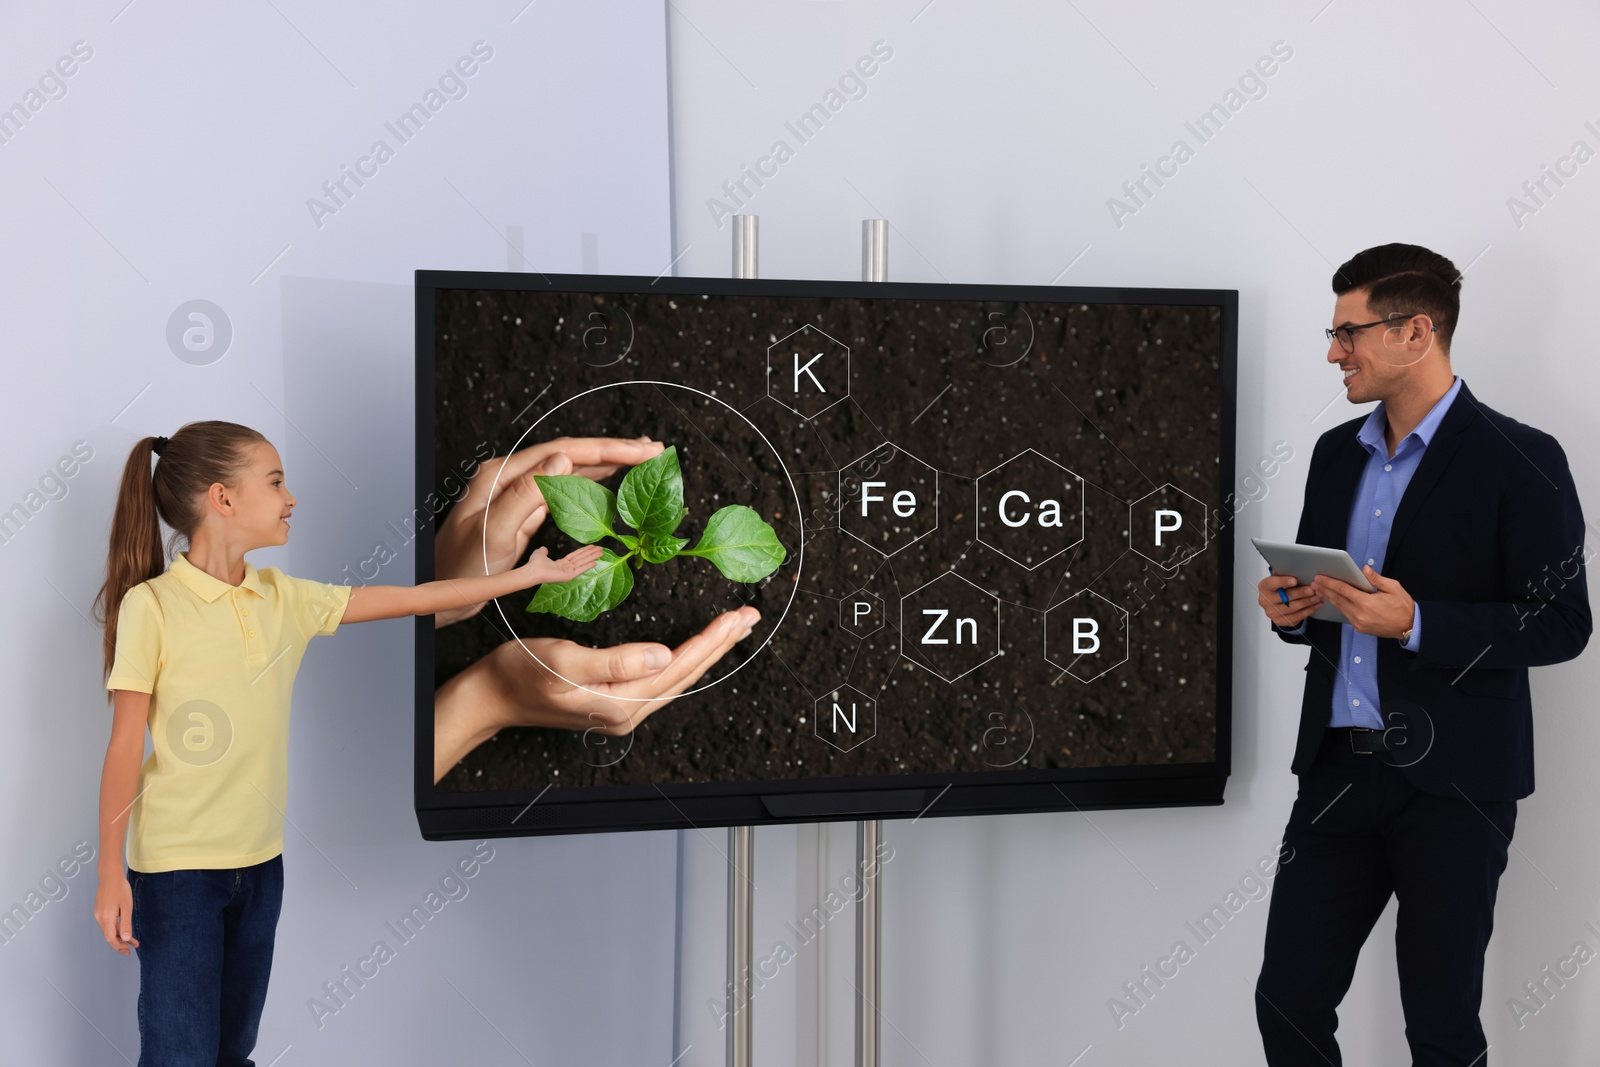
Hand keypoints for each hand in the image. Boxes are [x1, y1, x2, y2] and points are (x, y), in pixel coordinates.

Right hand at [93, 872, 138, 955]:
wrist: (110, 876)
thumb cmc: (120, 889)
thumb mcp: (127, 906)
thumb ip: (125, 923)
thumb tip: (126, 938)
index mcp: (106, 918)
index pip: (111, 938)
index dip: (119, 946)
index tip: (128, 952)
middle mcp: (100, 918)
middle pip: (109, 936)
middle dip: (120, 944)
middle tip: (131, 949)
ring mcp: (98, 914)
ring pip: (108, 929)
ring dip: (119, 935)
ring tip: (132, 940)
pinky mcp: (100, 910)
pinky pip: (107, 923)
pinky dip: (115, 928)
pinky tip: (123, 928)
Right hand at [432, 606, 759, 781]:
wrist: (490, 695)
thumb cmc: (519, 675)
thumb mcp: (565, 662)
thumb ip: (616, 662)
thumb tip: (663, 655)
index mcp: (620, 704)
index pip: (678, 667)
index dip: (711, 641)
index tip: (737, 617)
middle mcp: (628, 711)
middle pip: (685, 674)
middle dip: (720, 644)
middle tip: (749, 617)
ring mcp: (622, 708)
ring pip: (677, 676)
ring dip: (706, 651)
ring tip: (731, 628)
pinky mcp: (613, 699)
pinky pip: (661, 679)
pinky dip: (684, 658)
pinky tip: (693, 648)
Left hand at [434, 436, 663, 626]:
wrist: (441, 593)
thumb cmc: (461, 569)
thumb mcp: (494, 534)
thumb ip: (527, 495)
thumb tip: (563, 460)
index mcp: (502, 474)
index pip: (564, 451)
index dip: (606, 448)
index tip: (639, 451)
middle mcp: (511, 476)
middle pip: (571, 454)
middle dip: (613, 450)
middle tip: (652, 450)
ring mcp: (518, 492)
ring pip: (571, 469)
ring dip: (607, 462)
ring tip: (640, 458)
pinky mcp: (524, 509)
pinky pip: (564, 489)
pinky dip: (592, 481)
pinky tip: (610, 479)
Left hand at [514, 544, 603, 588]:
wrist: (533, 570)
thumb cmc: (535, 563)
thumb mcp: (540, 553)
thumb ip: (544, 551)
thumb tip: (544, 548)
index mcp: (561, 564)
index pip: (576, 556)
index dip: (584, 551)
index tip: (592, 546)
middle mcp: (566, 568)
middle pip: (582, 558)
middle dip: (591, 553)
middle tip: (601, 549)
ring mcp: (568, 573)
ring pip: (583, 562)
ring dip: (592, 557)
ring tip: (601, 552)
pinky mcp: (569, 576)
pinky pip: (580, 570)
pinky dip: (588, 566)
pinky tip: (596, 562)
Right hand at [1257, 573, 1320, 628]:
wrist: (1277, 606)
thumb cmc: (1280, 589)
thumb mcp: (1279, 580)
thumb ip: (1283, 574)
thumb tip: (1292, 566)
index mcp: (1264, 587)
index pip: (1271, 584)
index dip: (1282, 582)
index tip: (1294, 580)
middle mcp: (1265, 600)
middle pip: (1284, 597)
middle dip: (1300, 593)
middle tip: (1312, 589)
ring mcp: (1272, 612)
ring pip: (1292, 608)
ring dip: (1307, 602)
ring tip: (1317, 597)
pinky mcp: (1280, 621)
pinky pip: (1296, 616)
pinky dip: (1308, 610)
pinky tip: (1316, 605)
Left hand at [1312, 565, 1414, 637]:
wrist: (1409, 626)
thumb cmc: (1402, 606)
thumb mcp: (1393, 588)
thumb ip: (1376, 578)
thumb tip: (1364, 569)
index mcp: (1367, 603)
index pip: (1343, 590)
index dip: (1330, 582)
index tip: (1320, 577)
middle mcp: (1360, 614)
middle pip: (1338, 599)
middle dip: (1325, 589)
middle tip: (1314, 582)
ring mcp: (1359, 623)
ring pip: (1340, 608)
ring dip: (1329, 598)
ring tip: (1320, 589)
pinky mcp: (1359, 628)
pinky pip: (1346, 615)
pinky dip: (1339, 606)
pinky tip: (1333, 600)